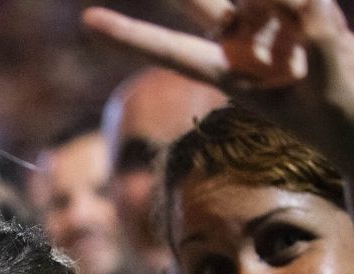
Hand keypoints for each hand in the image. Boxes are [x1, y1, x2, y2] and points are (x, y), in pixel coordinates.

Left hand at [83, 0, 353, 172]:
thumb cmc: (342, 118)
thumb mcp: (326, 85)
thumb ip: (313, 39)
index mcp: (229, 75)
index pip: (171, 50)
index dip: (131, 36)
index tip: (87, 21)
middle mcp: (242, 46)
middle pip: (201, 4)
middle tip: (97, 6)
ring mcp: (269, 27)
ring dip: (274, 3)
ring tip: (290, 67)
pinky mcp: (300, 15)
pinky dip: (301, 6)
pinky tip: (318, 29)